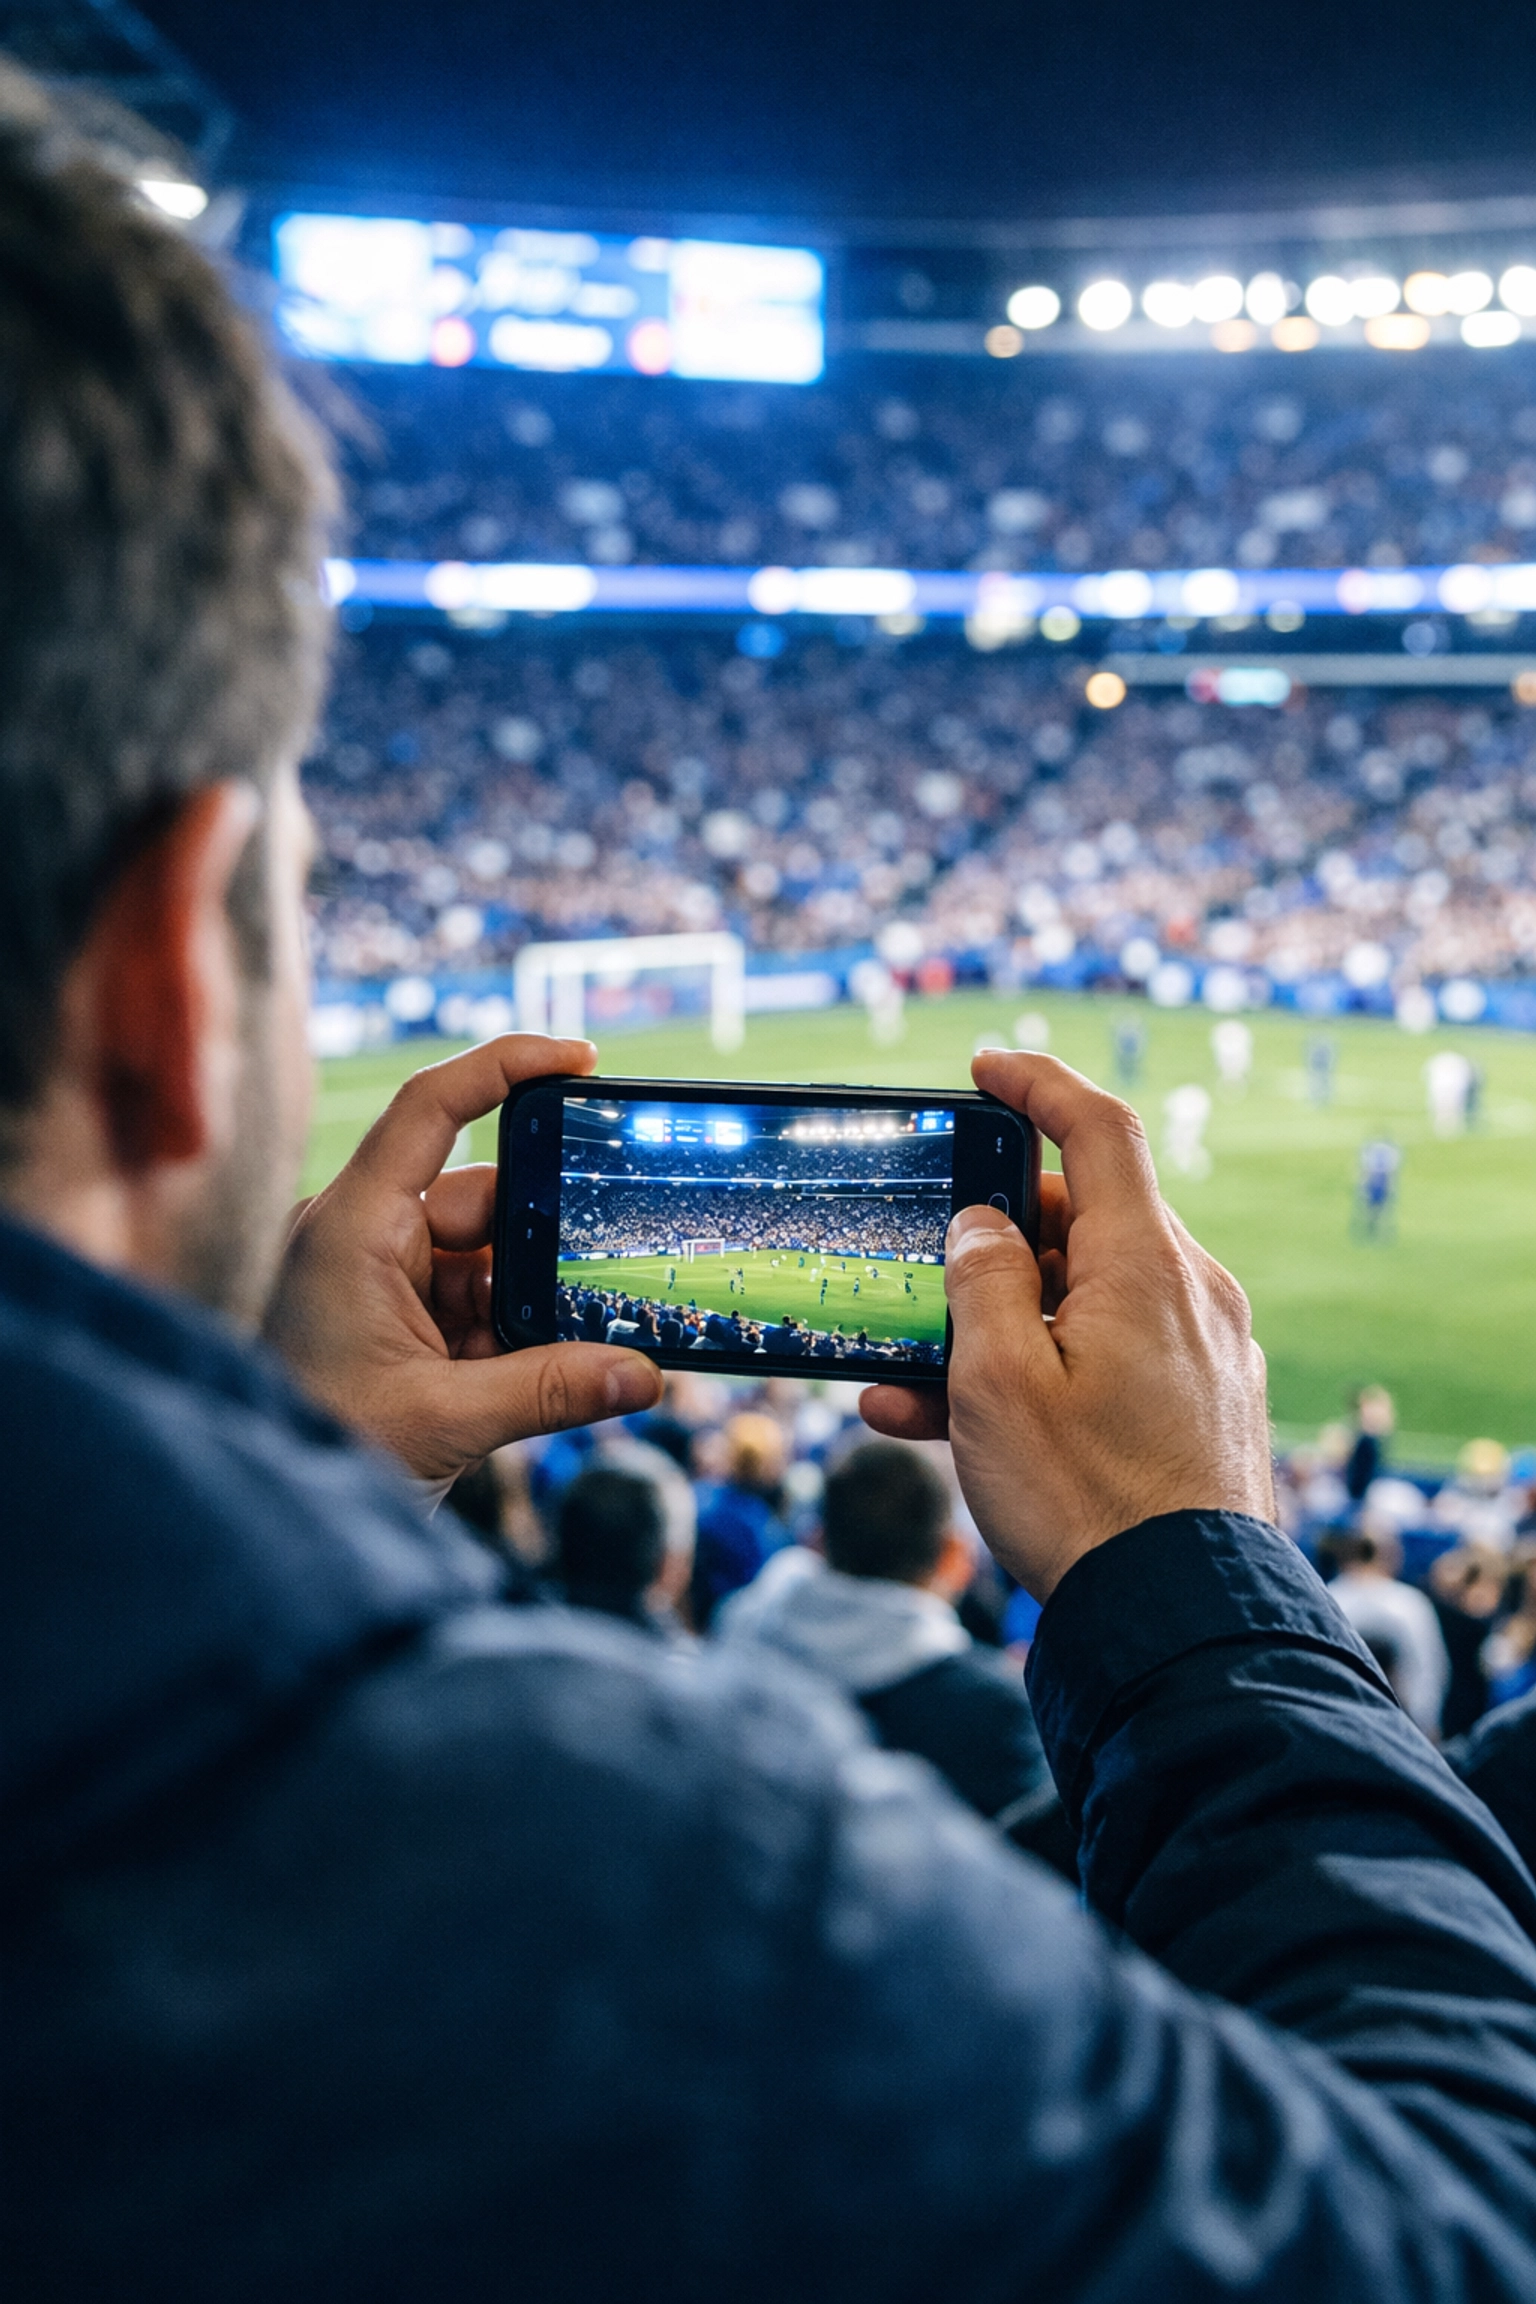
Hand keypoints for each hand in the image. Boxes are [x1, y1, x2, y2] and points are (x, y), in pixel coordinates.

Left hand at [264, 1035, 660, 1487]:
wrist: (272, 1532)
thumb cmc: (323, 1452)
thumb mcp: (444, 1419)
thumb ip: (551, 1389)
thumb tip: (646, 1375)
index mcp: (354, 1226)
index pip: (432, 1108)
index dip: (506, 1066)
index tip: (582, 1058)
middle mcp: (366, 1237)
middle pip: (486, 1197)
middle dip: (554, 1238)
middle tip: (621, 1262)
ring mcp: (383, 1281)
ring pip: (494, 1258)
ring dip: (541, 1298)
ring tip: (595, 1337)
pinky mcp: (402, 1326)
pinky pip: (482, 1303)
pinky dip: (523, 1331)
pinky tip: (564, 1365)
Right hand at [861, 1049, 1273, 1599]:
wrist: (1179, 1621)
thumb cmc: (1085, 1501)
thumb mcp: (996, 1381)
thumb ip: (980, 1281)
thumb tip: (982, 1227)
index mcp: (1146, 1266)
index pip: (1098, 1129)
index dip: (1037, 1084)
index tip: (984, 1069)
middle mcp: (1189, 1294)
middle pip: (1081, 1220)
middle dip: (990, 1236)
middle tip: (920, 1262)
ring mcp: (1201, 1353)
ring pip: (1082, 1299)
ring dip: (995, 1322)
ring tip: (905, 1378)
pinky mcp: (1197, 1407)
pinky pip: (1105, 1358)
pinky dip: (1034, 1369)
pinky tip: (946, 1423)